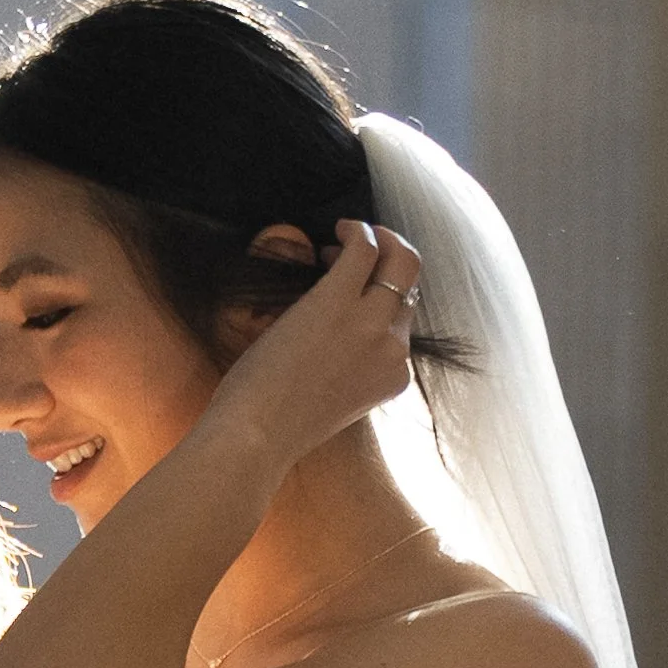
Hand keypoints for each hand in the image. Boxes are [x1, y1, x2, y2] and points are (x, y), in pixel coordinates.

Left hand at [214, 220, 421, 468]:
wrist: (257, 436)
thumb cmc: (278, 424)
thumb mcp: (332, 399)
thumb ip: (348, 368)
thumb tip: (335, 331)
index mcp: (393, 376)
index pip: (402, 323)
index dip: (379, 297)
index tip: (353, 289)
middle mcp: (393, 349)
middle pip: (410, 286)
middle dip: (390, 259)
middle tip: (362, 248)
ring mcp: (371, 324)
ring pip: (401, 261)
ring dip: (377, 239)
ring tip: (343, 237)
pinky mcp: (339, 301)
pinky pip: (365, 249)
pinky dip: (356, 231)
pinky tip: (337, 231)